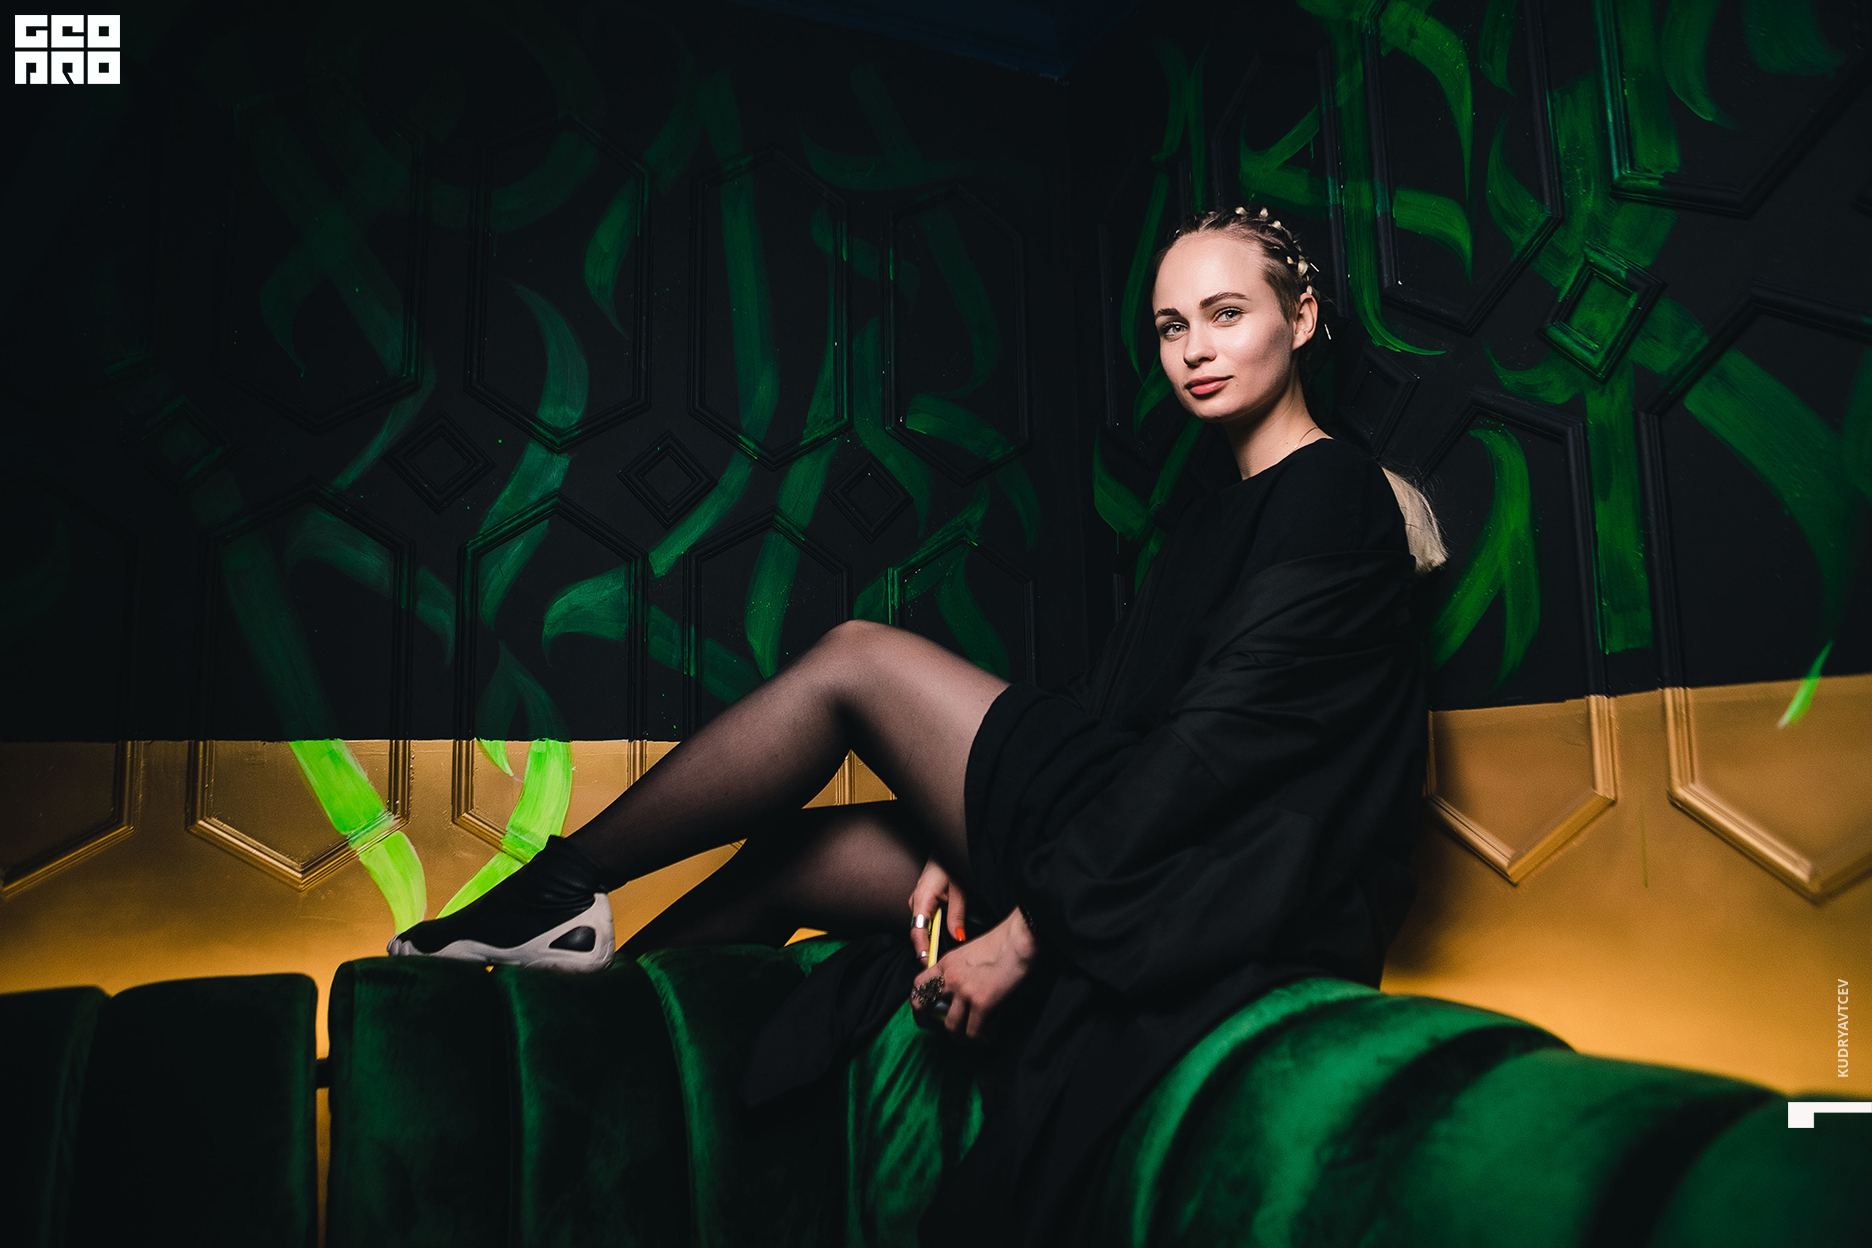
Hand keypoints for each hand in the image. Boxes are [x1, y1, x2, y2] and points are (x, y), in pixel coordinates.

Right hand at [907, 856, 966, 964]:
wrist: (946, 848)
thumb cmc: (951, 864)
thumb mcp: (960, 890)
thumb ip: (957, 915)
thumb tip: (957, 937)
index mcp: (922, 898)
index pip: (917, 931)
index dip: (923, 949)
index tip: (929, 964)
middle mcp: (916, 902)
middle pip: (919, 932)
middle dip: (928, 950)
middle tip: (940, 967)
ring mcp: (918, 901)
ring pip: (923, 927)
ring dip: (931, 941)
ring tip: (942, 956)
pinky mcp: (923, 901)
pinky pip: (926, 921)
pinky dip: (933, 931)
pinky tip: (942, 939)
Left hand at [911, 907, 1035, 1041]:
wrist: (1018, 939)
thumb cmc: (1001, 942)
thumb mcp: (969, 951)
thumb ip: (959, 969)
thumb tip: (960, 989)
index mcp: (946, 963)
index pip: (918, 985)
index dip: (917, 1003)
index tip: (924, 1013)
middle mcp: (950, 977)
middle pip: (924, 1006)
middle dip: (927, 1023)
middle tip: (939, 1031)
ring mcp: (964, 990)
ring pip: (951, 1026)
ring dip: (960, 1037)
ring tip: (971, 1038)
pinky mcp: (981, 1002)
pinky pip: (973, 1031)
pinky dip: (979, 1039)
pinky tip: (987, 1038)